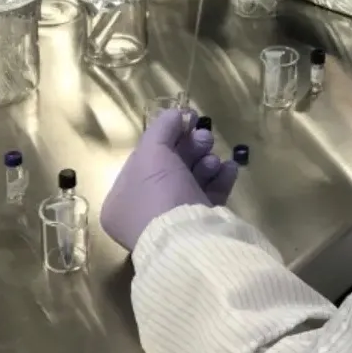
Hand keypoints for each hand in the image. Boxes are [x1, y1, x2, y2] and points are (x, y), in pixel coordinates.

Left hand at [100, 110, 237, 251]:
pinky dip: (220, 180)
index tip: (188, 121)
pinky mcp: (201, 228)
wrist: (188, 238)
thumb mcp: (152, 151)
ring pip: (192, 182)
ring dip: (206, 163)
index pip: (144, 159)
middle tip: (205, 137)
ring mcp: (174, 223)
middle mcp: (144, 214)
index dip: (165, 137)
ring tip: (214, 159)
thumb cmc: (159, 193)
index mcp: (121, 201)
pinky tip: (229, 169)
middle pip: (170, 169)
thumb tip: (177, 114)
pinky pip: (210, 198)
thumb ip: (163, 127)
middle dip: (190, 148)